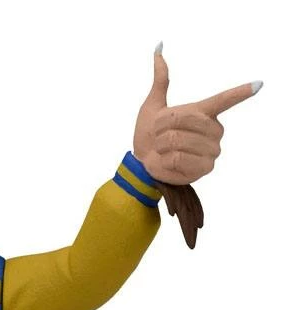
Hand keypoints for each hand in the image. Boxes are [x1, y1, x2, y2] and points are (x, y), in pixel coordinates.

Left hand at [133, 43, 261, 184]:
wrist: (142, 163)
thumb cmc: (150, 135)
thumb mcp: (153, 105)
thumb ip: (161, 80)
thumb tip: (158, 48)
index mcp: (204, 113)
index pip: (225, 100)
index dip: (241, 92)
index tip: (258, 84)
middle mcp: (214, 130)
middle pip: (186, 119)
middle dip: (163, 126)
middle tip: (160, 135)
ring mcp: (212, 151)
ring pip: (179, 139)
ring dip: (162, 144)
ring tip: (162, 149)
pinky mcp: (205, 169)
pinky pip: (179, 158)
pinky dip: (164, 160)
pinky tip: (166, 162)